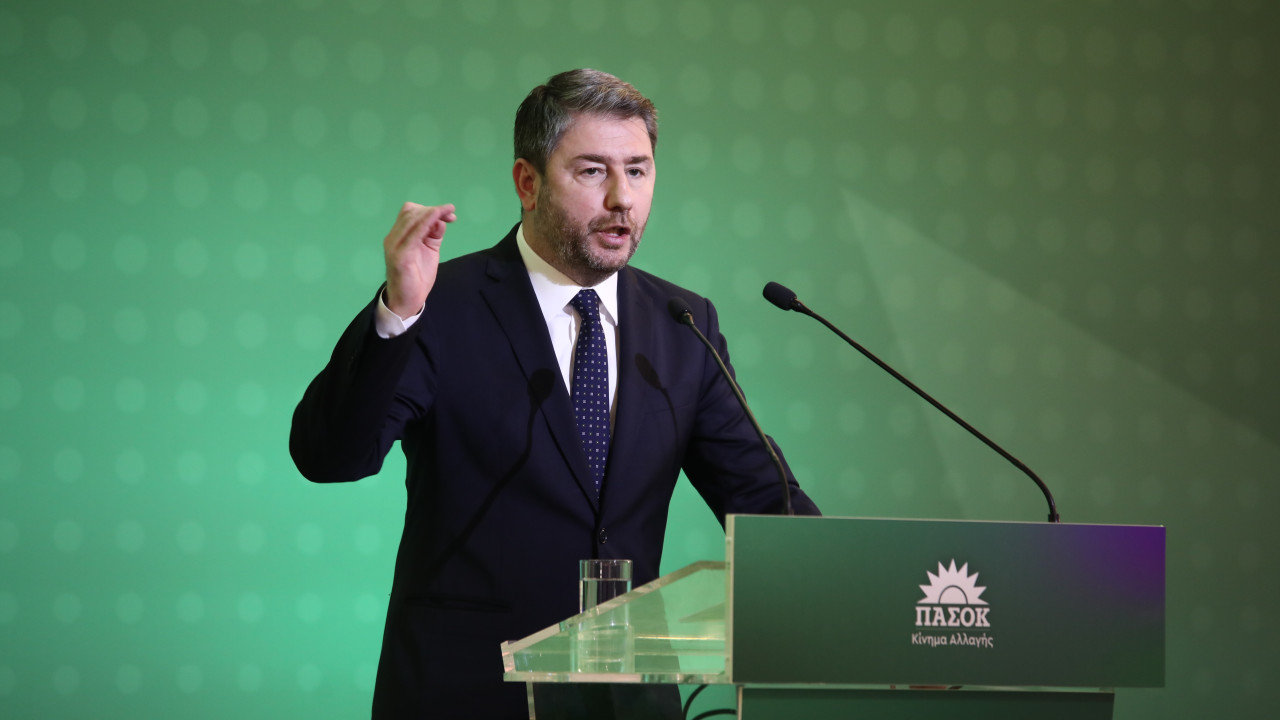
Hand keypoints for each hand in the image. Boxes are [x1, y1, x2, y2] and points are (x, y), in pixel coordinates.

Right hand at [383, 202, 455, 317]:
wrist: (407, 300)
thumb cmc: (417, 276)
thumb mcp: (429, 251)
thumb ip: (433, 235)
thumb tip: (441, 220)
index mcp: (398, 236)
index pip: (410, 212)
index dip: (429, 209)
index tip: (449, 213)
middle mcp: (393, 238)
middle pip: (411, 212)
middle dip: (433, 210)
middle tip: (451, 215)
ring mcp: (395, 246)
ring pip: (412, 219)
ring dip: (432, 213)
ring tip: (448, 214)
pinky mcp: (401, 256)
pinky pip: (414, 234)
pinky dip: (426, 222)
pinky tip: (438, 219)